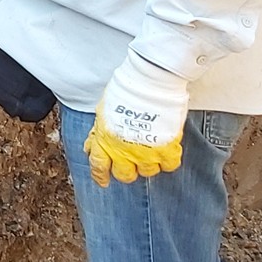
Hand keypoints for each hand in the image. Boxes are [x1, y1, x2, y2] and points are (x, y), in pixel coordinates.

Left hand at [84, 53, 189, 185]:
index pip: (99, 166)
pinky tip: (168, 151)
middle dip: (127, 171)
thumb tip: (92, 144)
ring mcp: (145, 152)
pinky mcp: (166, 149)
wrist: (148, 81)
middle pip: (125, 175)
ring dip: (149, 163)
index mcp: (105, 140)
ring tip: (152, 152)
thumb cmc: (125, 88)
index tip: (103, 180)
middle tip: (132, 163)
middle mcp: (123, 150)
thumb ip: (100, 131)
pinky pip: (169, 165)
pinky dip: (169, 160)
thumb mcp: (103, 111)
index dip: (101, 175)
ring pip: (148, 171)